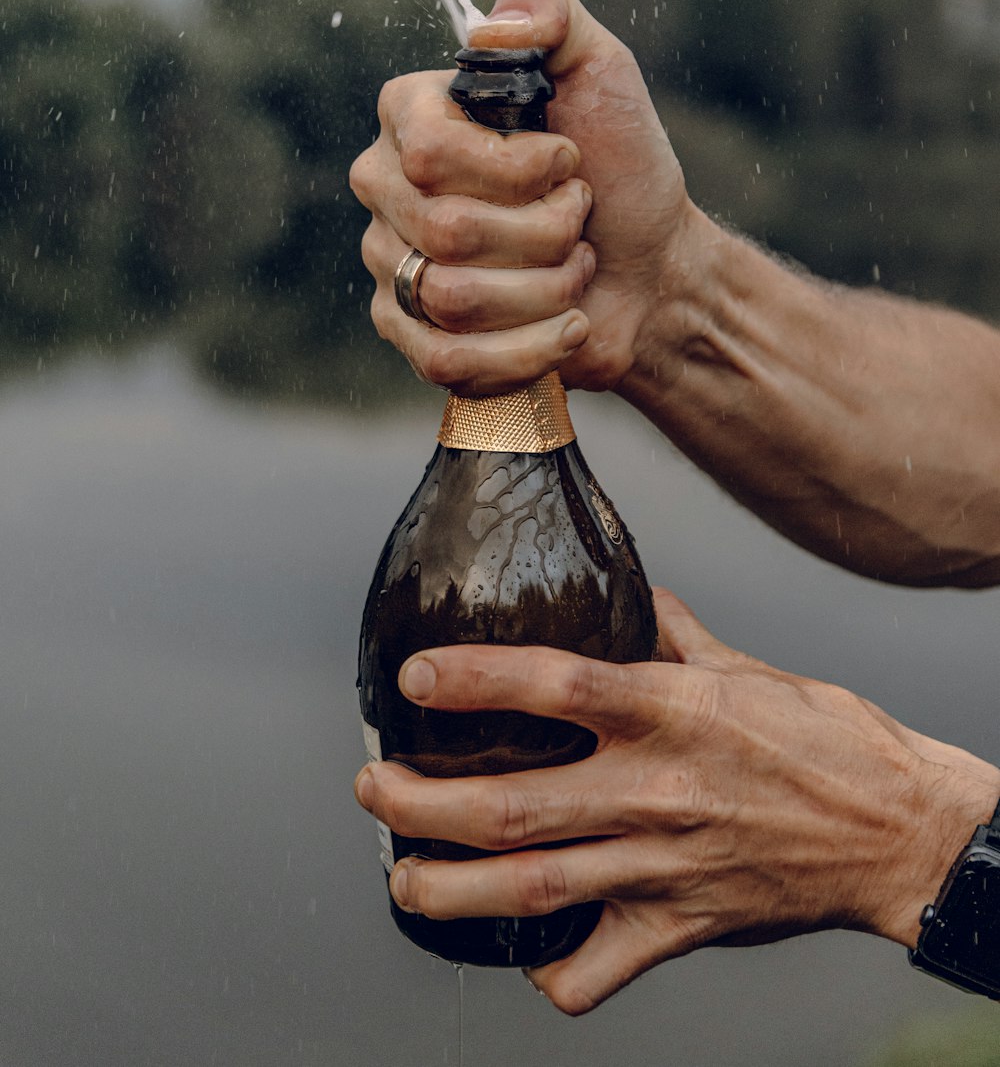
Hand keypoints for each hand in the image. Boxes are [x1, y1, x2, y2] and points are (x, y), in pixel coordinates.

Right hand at [349, 0, 692, 394]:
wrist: (654, 272)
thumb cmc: (623, 170)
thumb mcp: (603, 72)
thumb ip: (552, 14)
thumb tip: (492, 24)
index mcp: (413, 116)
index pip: (428, 148)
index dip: (514, 167)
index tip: (566, 160)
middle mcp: (388, 188)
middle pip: (446, 228)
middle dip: (545, 231)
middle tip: (577, 218)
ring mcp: (393, 266)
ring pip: (452, 299)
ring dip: (546, 289)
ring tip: (573, 269)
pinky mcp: (414, 338)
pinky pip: (447, 359)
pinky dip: (526, 349)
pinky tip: (563, 327)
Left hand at [355, 590, 999, 1014]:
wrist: (901, 831)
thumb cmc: (828, 740)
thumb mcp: (748, 666)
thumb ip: (675, 632)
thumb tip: (631, 592)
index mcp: (674, 710)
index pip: (557, 685)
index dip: (477, 680)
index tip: (416, 678)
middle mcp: (659, 789)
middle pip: (515, 805)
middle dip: (424, 802)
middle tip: (375, 787)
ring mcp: (666, 865)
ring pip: (533, 890)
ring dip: (450, 889)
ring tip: (402, 878)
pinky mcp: (683, 926)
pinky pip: (600, 969)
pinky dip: (553, 973)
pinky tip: (524, 958)